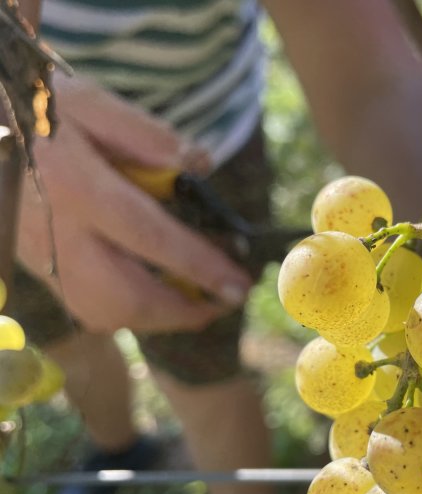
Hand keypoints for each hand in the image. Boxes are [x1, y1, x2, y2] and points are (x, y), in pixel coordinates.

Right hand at [16, 75, 251, 333]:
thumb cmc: (40, 113)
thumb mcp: (91, 104)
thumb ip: (146, 135)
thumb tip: (200, 165)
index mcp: (73, 185)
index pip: (147, 234)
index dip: (198, 265)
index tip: (238, 283)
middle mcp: (55, 232)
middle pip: (125, 295)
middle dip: (184, 310)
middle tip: (227, 301)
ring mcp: (42, 258)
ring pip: (104, 313)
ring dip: (160, 318)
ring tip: (201, 302)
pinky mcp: (39, 270)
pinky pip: (88, 309)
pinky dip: (132, 313)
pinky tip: (160, 295)